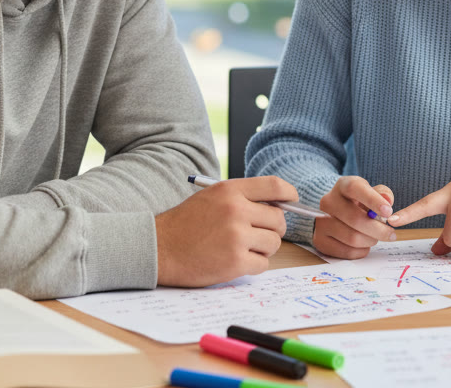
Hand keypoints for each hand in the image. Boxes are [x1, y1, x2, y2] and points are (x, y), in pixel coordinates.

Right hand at [154, 176, 295, 286]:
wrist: (158, 248)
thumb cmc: (185, 224)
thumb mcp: (211, 198)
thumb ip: (242, 197)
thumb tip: (278, 205)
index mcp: (230, 190)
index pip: (274, 186)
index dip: (289, 194)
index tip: (292, 201)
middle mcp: (236, 210)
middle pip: (279, 219)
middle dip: (273, 229)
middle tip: (258, 234)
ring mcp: (236, 236)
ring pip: (274, 243)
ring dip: (263, 248)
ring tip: (242, 248)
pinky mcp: (235, 261)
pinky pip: (263, 264)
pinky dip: (254, 265)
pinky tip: (236, 261)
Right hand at [313, 176, 397, 259]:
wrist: (335, 214)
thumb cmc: (358, 202)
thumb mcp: (371, 192)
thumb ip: (382, 193)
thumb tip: (387, 200)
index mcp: (342, 186)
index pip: (355, 189)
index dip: (373, 200)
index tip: (388, 212)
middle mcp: (328, 202)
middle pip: (355, 219)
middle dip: (378, 229)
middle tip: (390, 234)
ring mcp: (321, 222)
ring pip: (352, 238)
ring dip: (370, 241)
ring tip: (375, 237)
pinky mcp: (320, 241)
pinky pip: (347, 252)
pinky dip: (361, 251)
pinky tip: (364, 244)